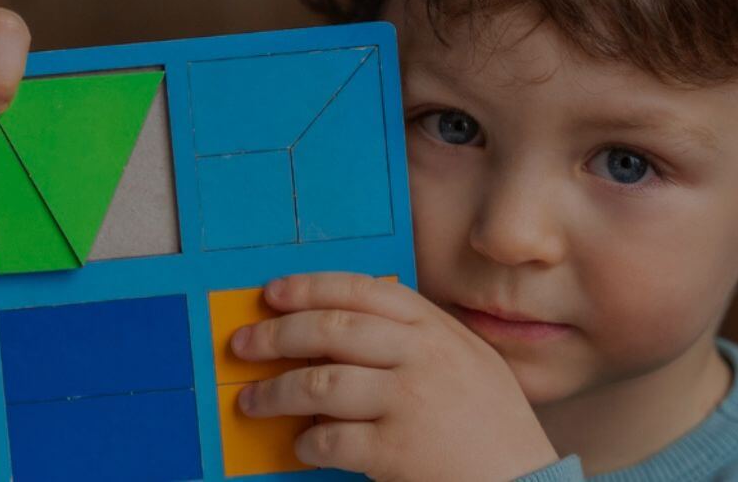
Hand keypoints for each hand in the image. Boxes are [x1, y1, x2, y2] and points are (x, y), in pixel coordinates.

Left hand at [231, 273, 556, 480]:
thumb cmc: (494, 429)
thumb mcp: (469, 363)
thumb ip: (418, 340)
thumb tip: (345, 325)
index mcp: (437, 331)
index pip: (363, 289)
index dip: (311, 287)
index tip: (272, 293)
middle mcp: (422, 358)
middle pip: (331, 330)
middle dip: (276, 335)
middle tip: (243, 345)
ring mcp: (409, 403)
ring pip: (319, 383)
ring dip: (275, 393)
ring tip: (253, 402)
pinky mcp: (395, 450)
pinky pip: (330, 440)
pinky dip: (306, 444)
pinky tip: (301, 447)